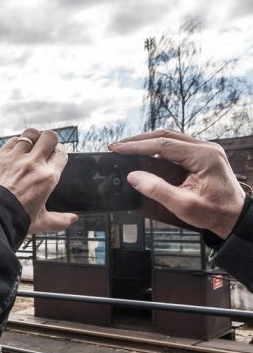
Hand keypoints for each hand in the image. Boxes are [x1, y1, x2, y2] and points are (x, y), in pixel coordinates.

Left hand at [0, 128, 76, 233]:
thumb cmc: (13, 219)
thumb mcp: (40, 222)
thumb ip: (59, 220)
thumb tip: (72, 219)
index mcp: (47, 178)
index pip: (61, 153)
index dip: (59, 153)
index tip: (55, 157)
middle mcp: (33, 163)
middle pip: (49, 136)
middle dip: (49, 140)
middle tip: (44, 149)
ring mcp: (15, 157)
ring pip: (31, 134)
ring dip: (33, 138)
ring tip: (30, 147)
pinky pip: (13, 140)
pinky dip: (16, 143)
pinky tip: (15, 152)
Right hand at [109, 129, 244, 238]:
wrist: (235, 217)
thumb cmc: (214, 212)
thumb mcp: (183, 205)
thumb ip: (157, 189)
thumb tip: (133, 176)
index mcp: (204, 156)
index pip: (163, 143)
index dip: (137, 146)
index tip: (118, 148)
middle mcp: (206, 148)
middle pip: (166, 135)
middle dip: (139, 140)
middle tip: (118, 146)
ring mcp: (205, 151)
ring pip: (171, 138)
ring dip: (148, 142)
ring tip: (128, 148)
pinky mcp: (202, 156)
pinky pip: (176, 146)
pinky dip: (158, 147)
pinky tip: (145, 153)